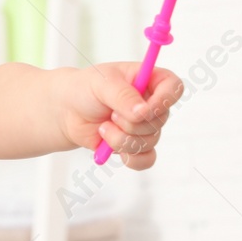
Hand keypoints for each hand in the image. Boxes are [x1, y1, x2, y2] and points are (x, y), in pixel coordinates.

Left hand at [59, 63, 183, 169]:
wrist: (67, 112)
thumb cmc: (85, 90)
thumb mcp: (101, 83)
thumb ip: (123, 96)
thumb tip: (143, 112)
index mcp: (149, 80)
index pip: (174, 88)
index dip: (166, 99)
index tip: (146, 108)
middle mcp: (151, 104)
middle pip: (160, 120)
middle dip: (131, 122)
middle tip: (111, 114)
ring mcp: (145, 127)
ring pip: (149, 142)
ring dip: (122, 138)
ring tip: (103, 127)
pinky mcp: (136, 146)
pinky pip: (146, 160)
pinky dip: (129, 158)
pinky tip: (111, 148)